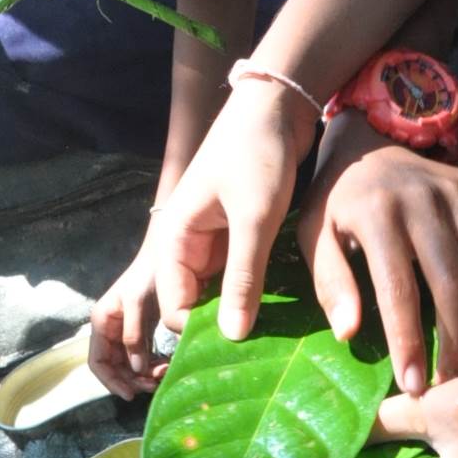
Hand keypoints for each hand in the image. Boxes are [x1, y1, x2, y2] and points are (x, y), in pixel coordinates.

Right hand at [90, 232, 170, 399]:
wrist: (168, 253)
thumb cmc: (149, 274)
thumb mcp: (137, 301)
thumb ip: (134, 333)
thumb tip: (137, 368)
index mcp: (102, 321)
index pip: (98, 362)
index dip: (112, 382)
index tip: (131, 395)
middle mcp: (110, 328)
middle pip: (114, 367)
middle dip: (132, 380)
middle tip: (154, 384)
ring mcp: (126, 329)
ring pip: (129, 364)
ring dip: (143, 375)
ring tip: (163, 374)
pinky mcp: (142, 329)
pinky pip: (142, 355)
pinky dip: (152, 364)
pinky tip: (167, 364)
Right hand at [152, 78, 316, 340]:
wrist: (277, 105)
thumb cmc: (258, 153)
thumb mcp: (254, 217)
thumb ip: (244, 277)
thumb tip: (233, 337)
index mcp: (173, 241)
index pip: (174, 310)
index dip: (201, 333)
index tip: (243, 350)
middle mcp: (186, 247)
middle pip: (194, 308)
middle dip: (220, 330)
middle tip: (263, 352)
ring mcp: (212, 244)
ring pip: (219, 297)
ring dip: (242, 315)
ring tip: (278, 337)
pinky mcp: (236, 239)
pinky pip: (240, 280)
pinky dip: (256, 294)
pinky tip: (283, 309)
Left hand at [298, 128, 457, 393]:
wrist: (365, 142)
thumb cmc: (336, 202)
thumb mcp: (313, 236)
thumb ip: (330, 283)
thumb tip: (349, 332)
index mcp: (376, 214)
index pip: (398, 290)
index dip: (409, 342)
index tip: (413, 385)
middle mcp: (423, 200)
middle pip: (453, 283)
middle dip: (457, 340)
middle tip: (453, 379)